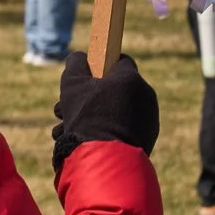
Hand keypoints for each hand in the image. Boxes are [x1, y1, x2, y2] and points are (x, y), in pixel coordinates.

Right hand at [50, 52, 158, 173]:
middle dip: (89, 97)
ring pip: (117, 111)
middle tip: (65, 109)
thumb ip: (75, 63)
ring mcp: (149, 118)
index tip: (85, 76)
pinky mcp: (148, 138)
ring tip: (66, 129)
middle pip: (115, 89)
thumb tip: (79, 57)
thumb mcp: (72, 83)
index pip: (119, 61)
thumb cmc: (87, 116)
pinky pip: (124, 128)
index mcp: (130, 78)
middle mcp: (145, 95)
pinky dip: (107, 131)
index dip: (100, 66)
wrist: (105, 158)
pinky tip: (85, 140)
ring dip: (93, 116)